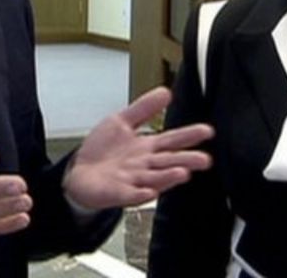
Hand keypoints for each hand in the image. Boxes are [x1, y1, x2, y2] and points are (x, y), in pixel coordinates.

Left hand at [63, 86, 213, 209]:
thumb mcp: (121, 121)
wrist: (79, 173)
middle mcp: (145, 165)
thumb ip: (144, 108)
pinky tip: (149, 192)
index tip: (207, 131)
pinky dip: (140, 194)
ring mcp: (133, 180)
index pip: (172, 140)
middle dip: (187, 160)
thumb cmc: (103, 151)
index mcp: (147, 148)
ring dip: (168, 177)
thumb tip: (165, 92)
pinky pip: (130, 195)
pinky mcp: (117, 193)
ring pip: (154, 178)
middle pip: (169, 161)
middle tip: (205, 159)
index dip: (189, 136)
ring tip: (183, 173)